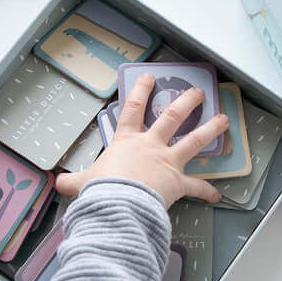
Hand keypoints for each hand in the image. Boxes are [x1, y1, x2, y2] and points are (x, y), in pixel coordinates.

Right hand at [56, 73, 229, 208]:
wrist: (118, 203)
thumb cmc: (102, 187)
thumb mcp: (82, 182)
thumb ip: (72, 181)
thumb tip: (57, 183)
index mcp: (127, 141)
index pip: (133, 108)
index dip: (141, 90)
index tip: (150, 77)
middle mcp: (151, 146)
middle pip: (172, 117)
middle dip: (186, 101)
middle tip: (197, 92)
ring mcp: (167, 162)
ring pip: (193, 141)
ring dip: (210, 129)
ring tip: (224, 119)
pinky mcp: (178, 182)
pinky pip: (196, 187)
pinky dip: (206, 190)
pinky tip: (217, 194)